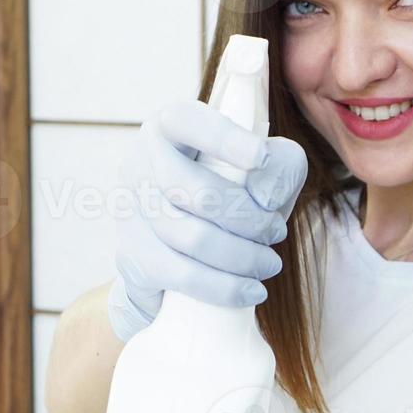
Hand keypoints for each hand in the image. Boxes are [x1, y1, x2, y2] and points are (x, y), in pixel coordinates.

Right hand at [107, 98, 308, 341]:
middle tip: (277, 232)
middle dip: (249, 219)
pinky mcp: (131, 254)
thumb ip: (282, 165)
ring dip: (242, 256)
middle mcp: (140, 161)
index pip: (188, 122)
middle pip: (197, 192)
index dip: (224, 140)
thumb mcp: (269, 170)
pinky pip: (180, 273)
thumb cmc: (232, 194)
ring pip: (191, 237)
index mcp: (170, 126)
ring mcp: (130, 209)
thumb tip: (265, 195)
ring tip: (269, 264)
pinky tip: (251, 290)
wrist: (182, 251)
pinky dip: (223, 286)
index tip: (261, 158)